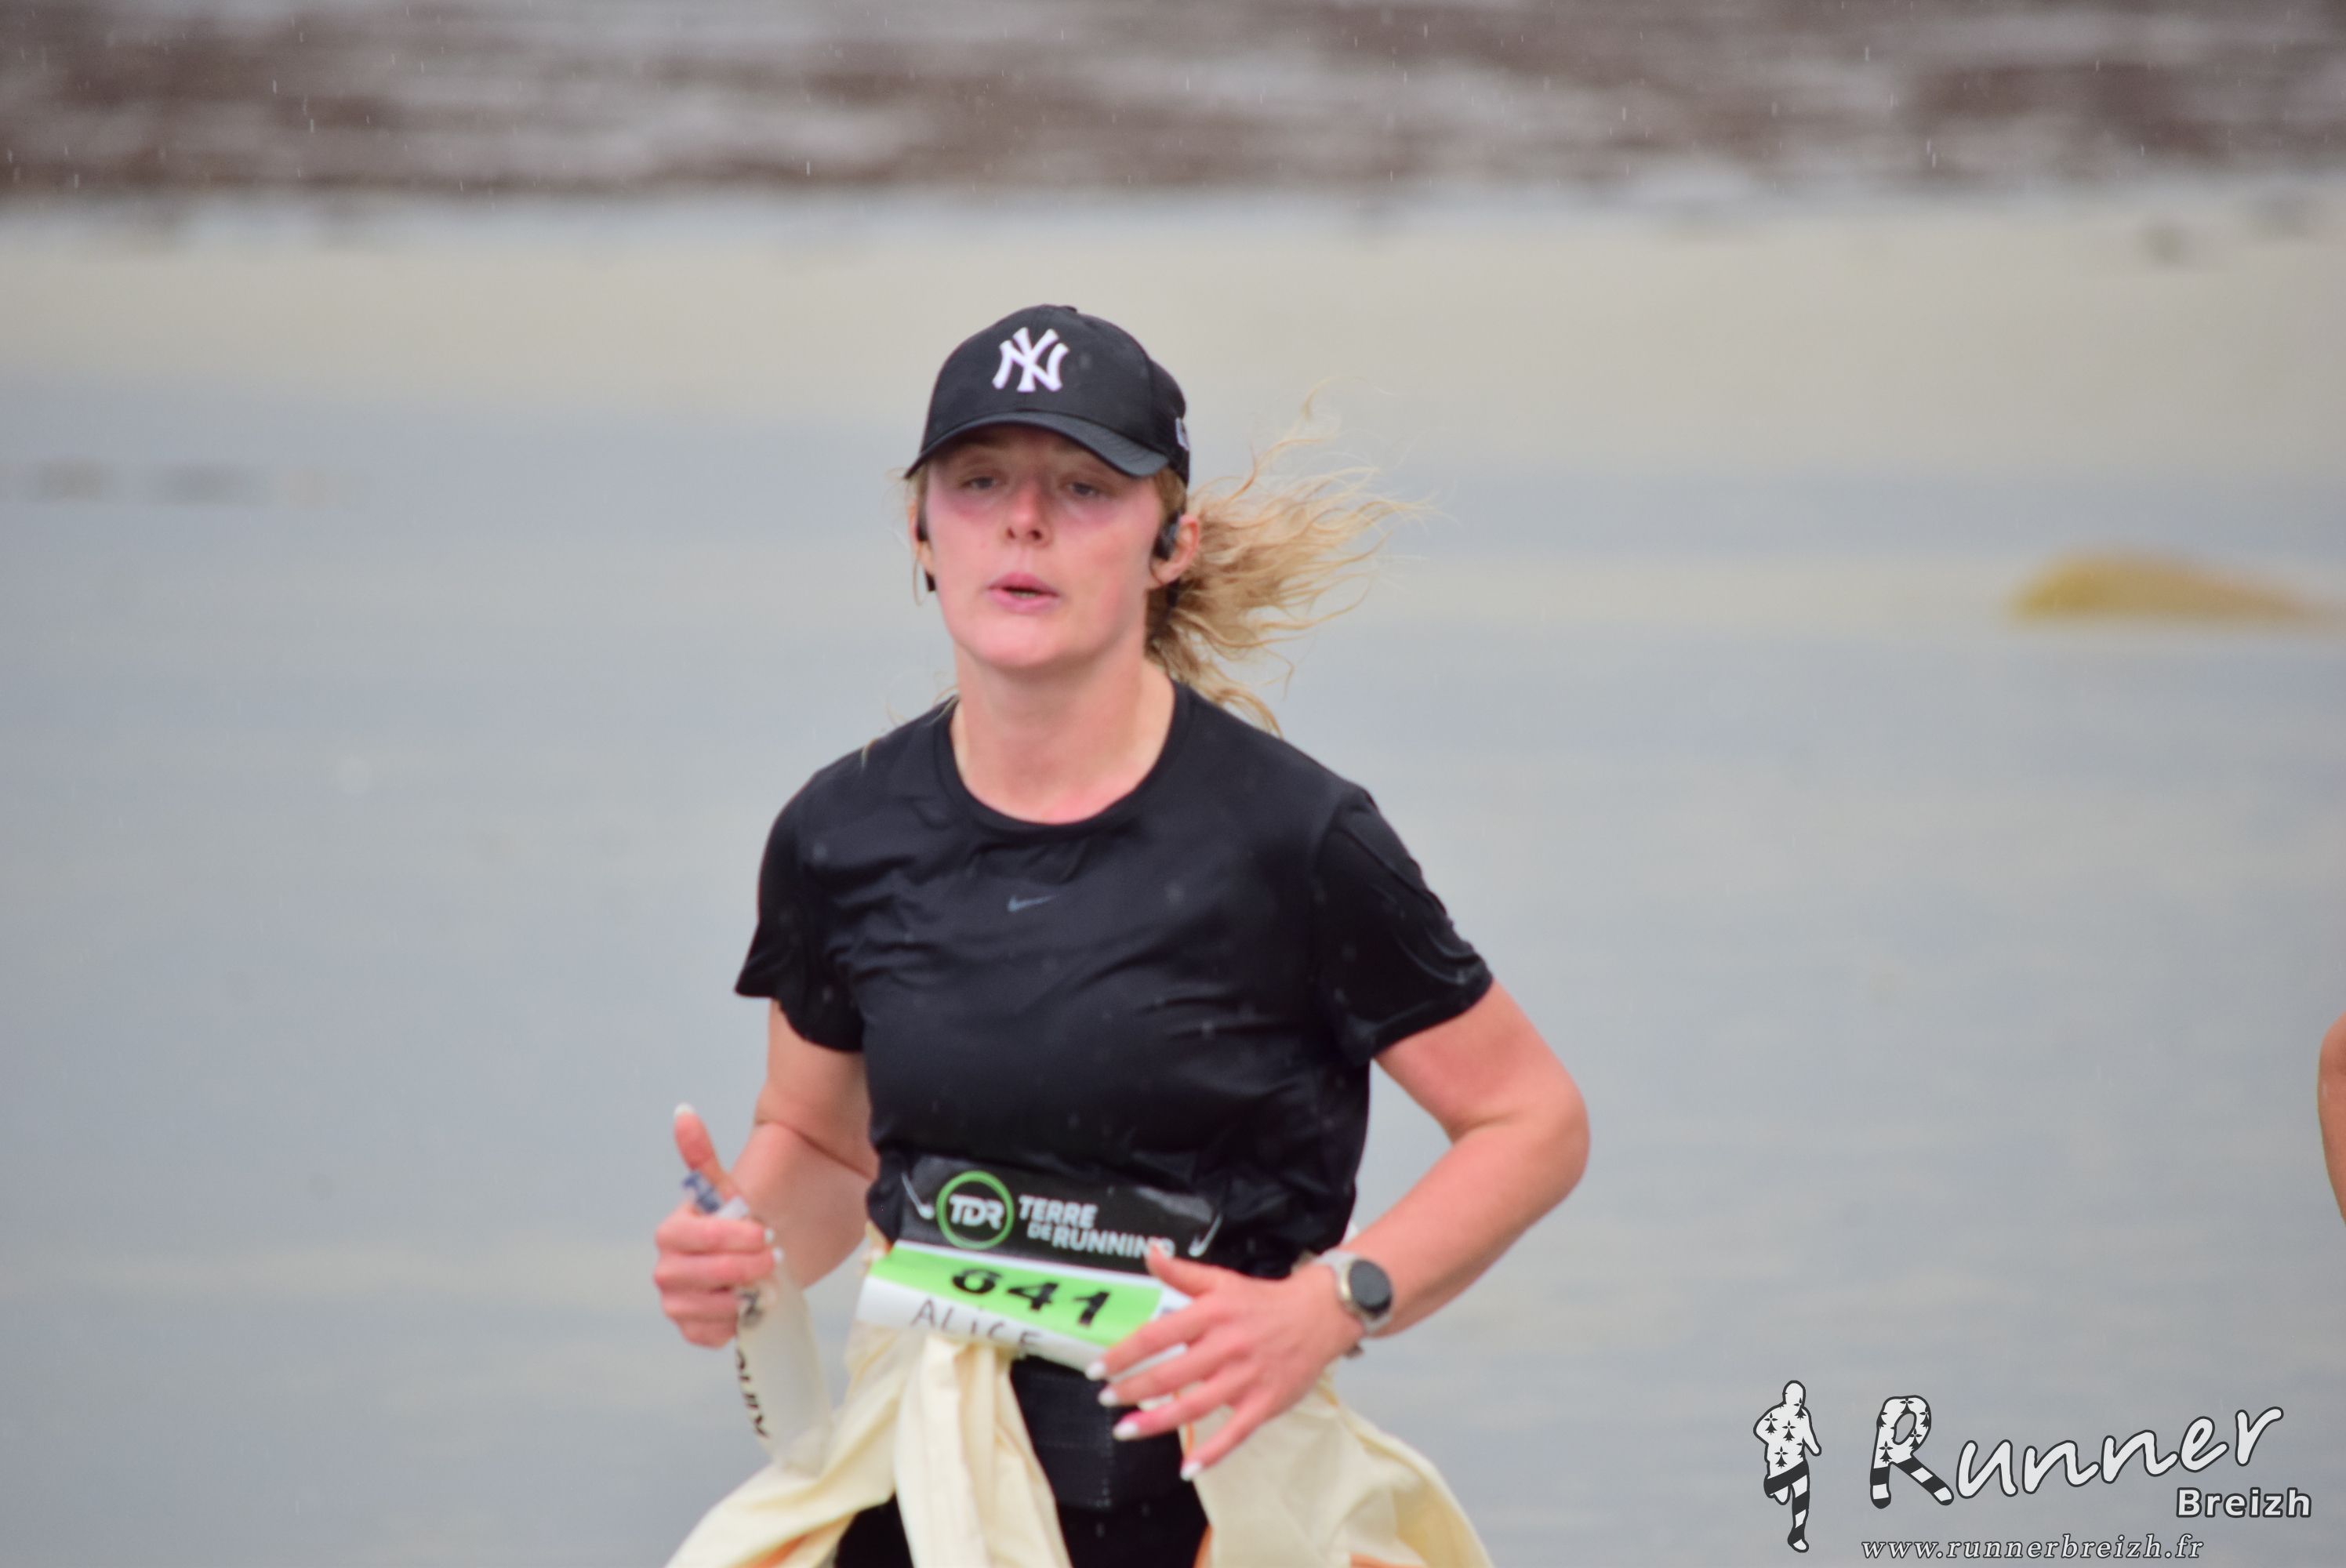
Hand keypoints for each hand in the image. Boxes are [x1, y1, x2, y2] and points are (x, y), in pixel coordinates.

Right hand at [652, 1104, 775, 1348]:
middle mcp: (676, 1262)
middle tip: (772, 1256)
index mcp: (680, 1226)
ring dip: (727, 1299)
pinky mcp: (711, 1321)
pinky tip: (751, 1307)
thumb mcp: (741, 1180)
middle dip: (728, 1269)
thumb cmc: (774, 1201)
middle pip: (676, 1277)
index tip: (763, 1230)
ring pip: (685, 1309)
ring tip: (766, 1284)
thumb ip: (704, 1156)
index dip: (718, 1239)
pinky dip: (723, 1327)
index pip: (676, 1238)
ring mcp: (690, 1294)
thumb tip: (681, 1111)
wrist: (806, 1229)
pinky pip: (700, 1335)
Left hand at [1089, 1244, 1364, 1475]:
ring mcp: (1246, 1377)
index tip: (1097, 1370)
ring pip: (1196, 1406)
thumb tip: (1149, 1252)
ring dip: (1157, 1421)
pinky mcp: (1265, 1402)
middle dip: (1132, 1390)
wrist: (1320, 1314)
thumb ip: (1181, 1272)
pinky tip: (1187, 1467)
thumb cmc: (1263, 1301)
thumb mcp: (1221, 1280)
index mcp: (1211, 1314)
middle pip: (1170, 1374)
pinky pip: (1235, 1433)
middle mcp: (1226, 1346)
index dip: (1123, 1354)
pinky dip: (1211, 1453)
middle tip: (1106, 1401)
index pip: (1157, 1335)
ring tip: (1126, 1430)